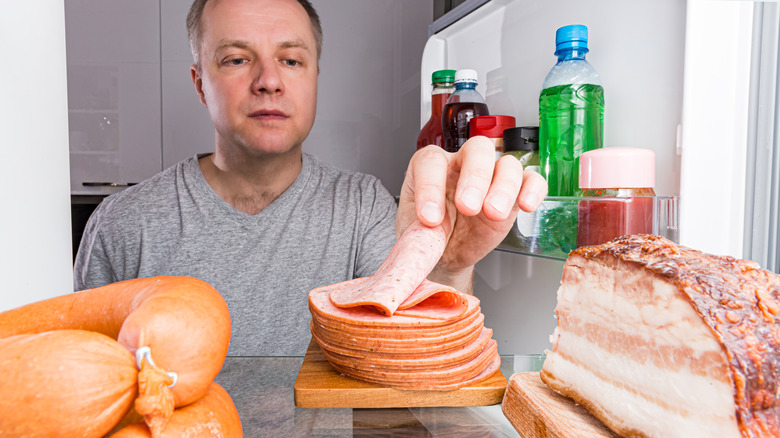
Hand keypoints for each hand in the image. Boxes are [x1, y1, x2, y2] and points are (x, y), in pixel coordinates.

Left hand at [396, 136, 547, 291]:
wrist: (445, 252)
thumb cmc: (428, 234)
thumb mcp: (414, 233)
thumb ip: (419, 232)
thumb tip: (428, 233)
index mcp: (431, 167)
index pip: (432, 162)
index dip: (431, 187)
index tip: (430, 218)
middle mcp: (462, 164)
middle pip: (477, 149)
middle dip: (475, 177)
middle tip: (468, 208)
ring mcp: (491, 177)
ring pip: (507, 164)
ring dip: (504, 187)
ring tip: (493, 214)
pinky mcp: (513, 194)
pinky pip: (531, 180)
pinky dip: (533, 189)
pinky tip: (525, 205)